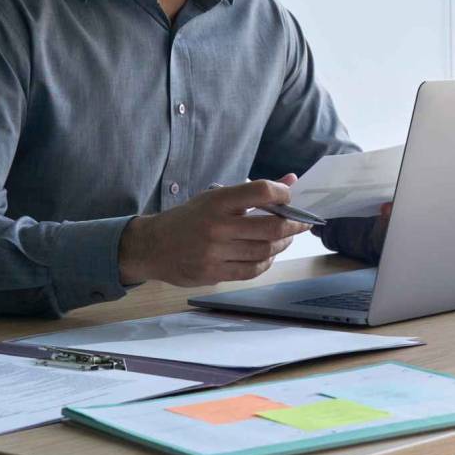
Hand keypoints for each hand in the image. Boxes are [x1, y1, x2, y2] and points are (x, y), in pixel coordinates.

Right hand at [117, 174, 311, 286]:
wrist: (152, 246)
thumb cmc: (189, 218)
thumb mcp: (215, 197)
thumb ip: (253, 191)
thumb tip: (291, 180)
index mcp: (217, 201)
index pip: (261, 191)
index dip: (283, 193)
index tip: (291, 196)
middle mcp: (217, 226)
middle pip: (271, 227)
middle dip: (295, 225)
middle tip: (302, 223)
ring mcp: (214, 252)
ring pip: (264, 251)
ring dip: (282, 245)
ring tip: (286, 238)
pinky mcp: (212, 273)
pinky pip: (251, 270)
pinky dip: (266, 262)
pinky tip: (268, 255)